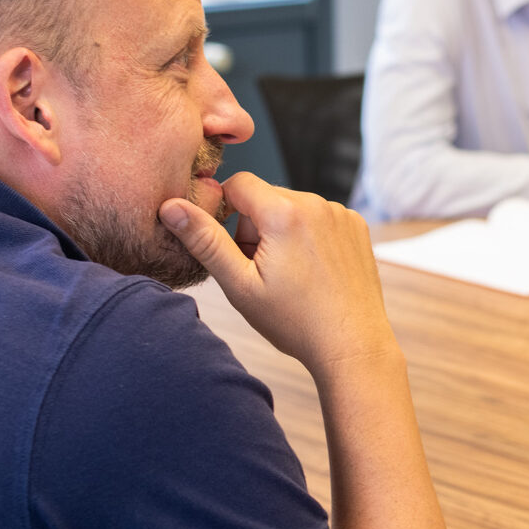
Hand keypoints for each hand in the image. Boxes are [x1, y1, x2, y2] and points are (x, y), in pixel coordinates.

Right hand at [161, 172, 396, 371]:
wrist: (352, 345)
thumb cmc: (295, 321)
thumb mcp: (239, 285)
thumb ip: (204, 241)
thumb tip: (171, 207)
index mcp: (284, 213)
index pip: (238, 183)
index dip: (225, 210)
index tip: (231, 246)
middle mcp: (317, 204)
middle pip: (266, 197)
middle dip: (254, 226)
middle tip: (261, 270)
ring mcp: (341, 214)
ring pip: (293, 207)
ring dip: (282, 231)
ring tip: (289, 276)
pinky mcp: (357, 226)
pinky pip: (319, 218)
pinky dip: (309, 236)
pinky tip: (313, 272)